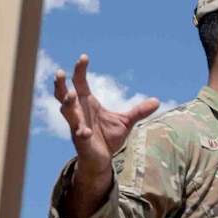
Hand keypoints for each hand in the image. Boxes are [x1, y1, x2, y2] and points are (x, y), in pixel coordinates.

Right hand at [53, 55, 159, 217]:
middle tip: (60, 72)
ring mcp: (77, 127)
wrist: (102, 160)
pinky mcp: (81, 142)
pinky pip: (78, 136)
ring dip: (67, 104)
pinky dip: (81, 133)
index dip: (79, 70)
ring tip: (69, 94)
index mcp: (87, 104)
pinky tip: (85, 132)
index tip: (83, 57)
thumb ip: (139, 111)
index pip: (79, 83)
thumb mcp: (125, 122)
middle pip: (64, 95)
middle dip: (60, 84)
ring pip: (67, 113)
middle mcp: (79, 113)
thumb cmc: (108, 138)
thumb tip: (157, 100)